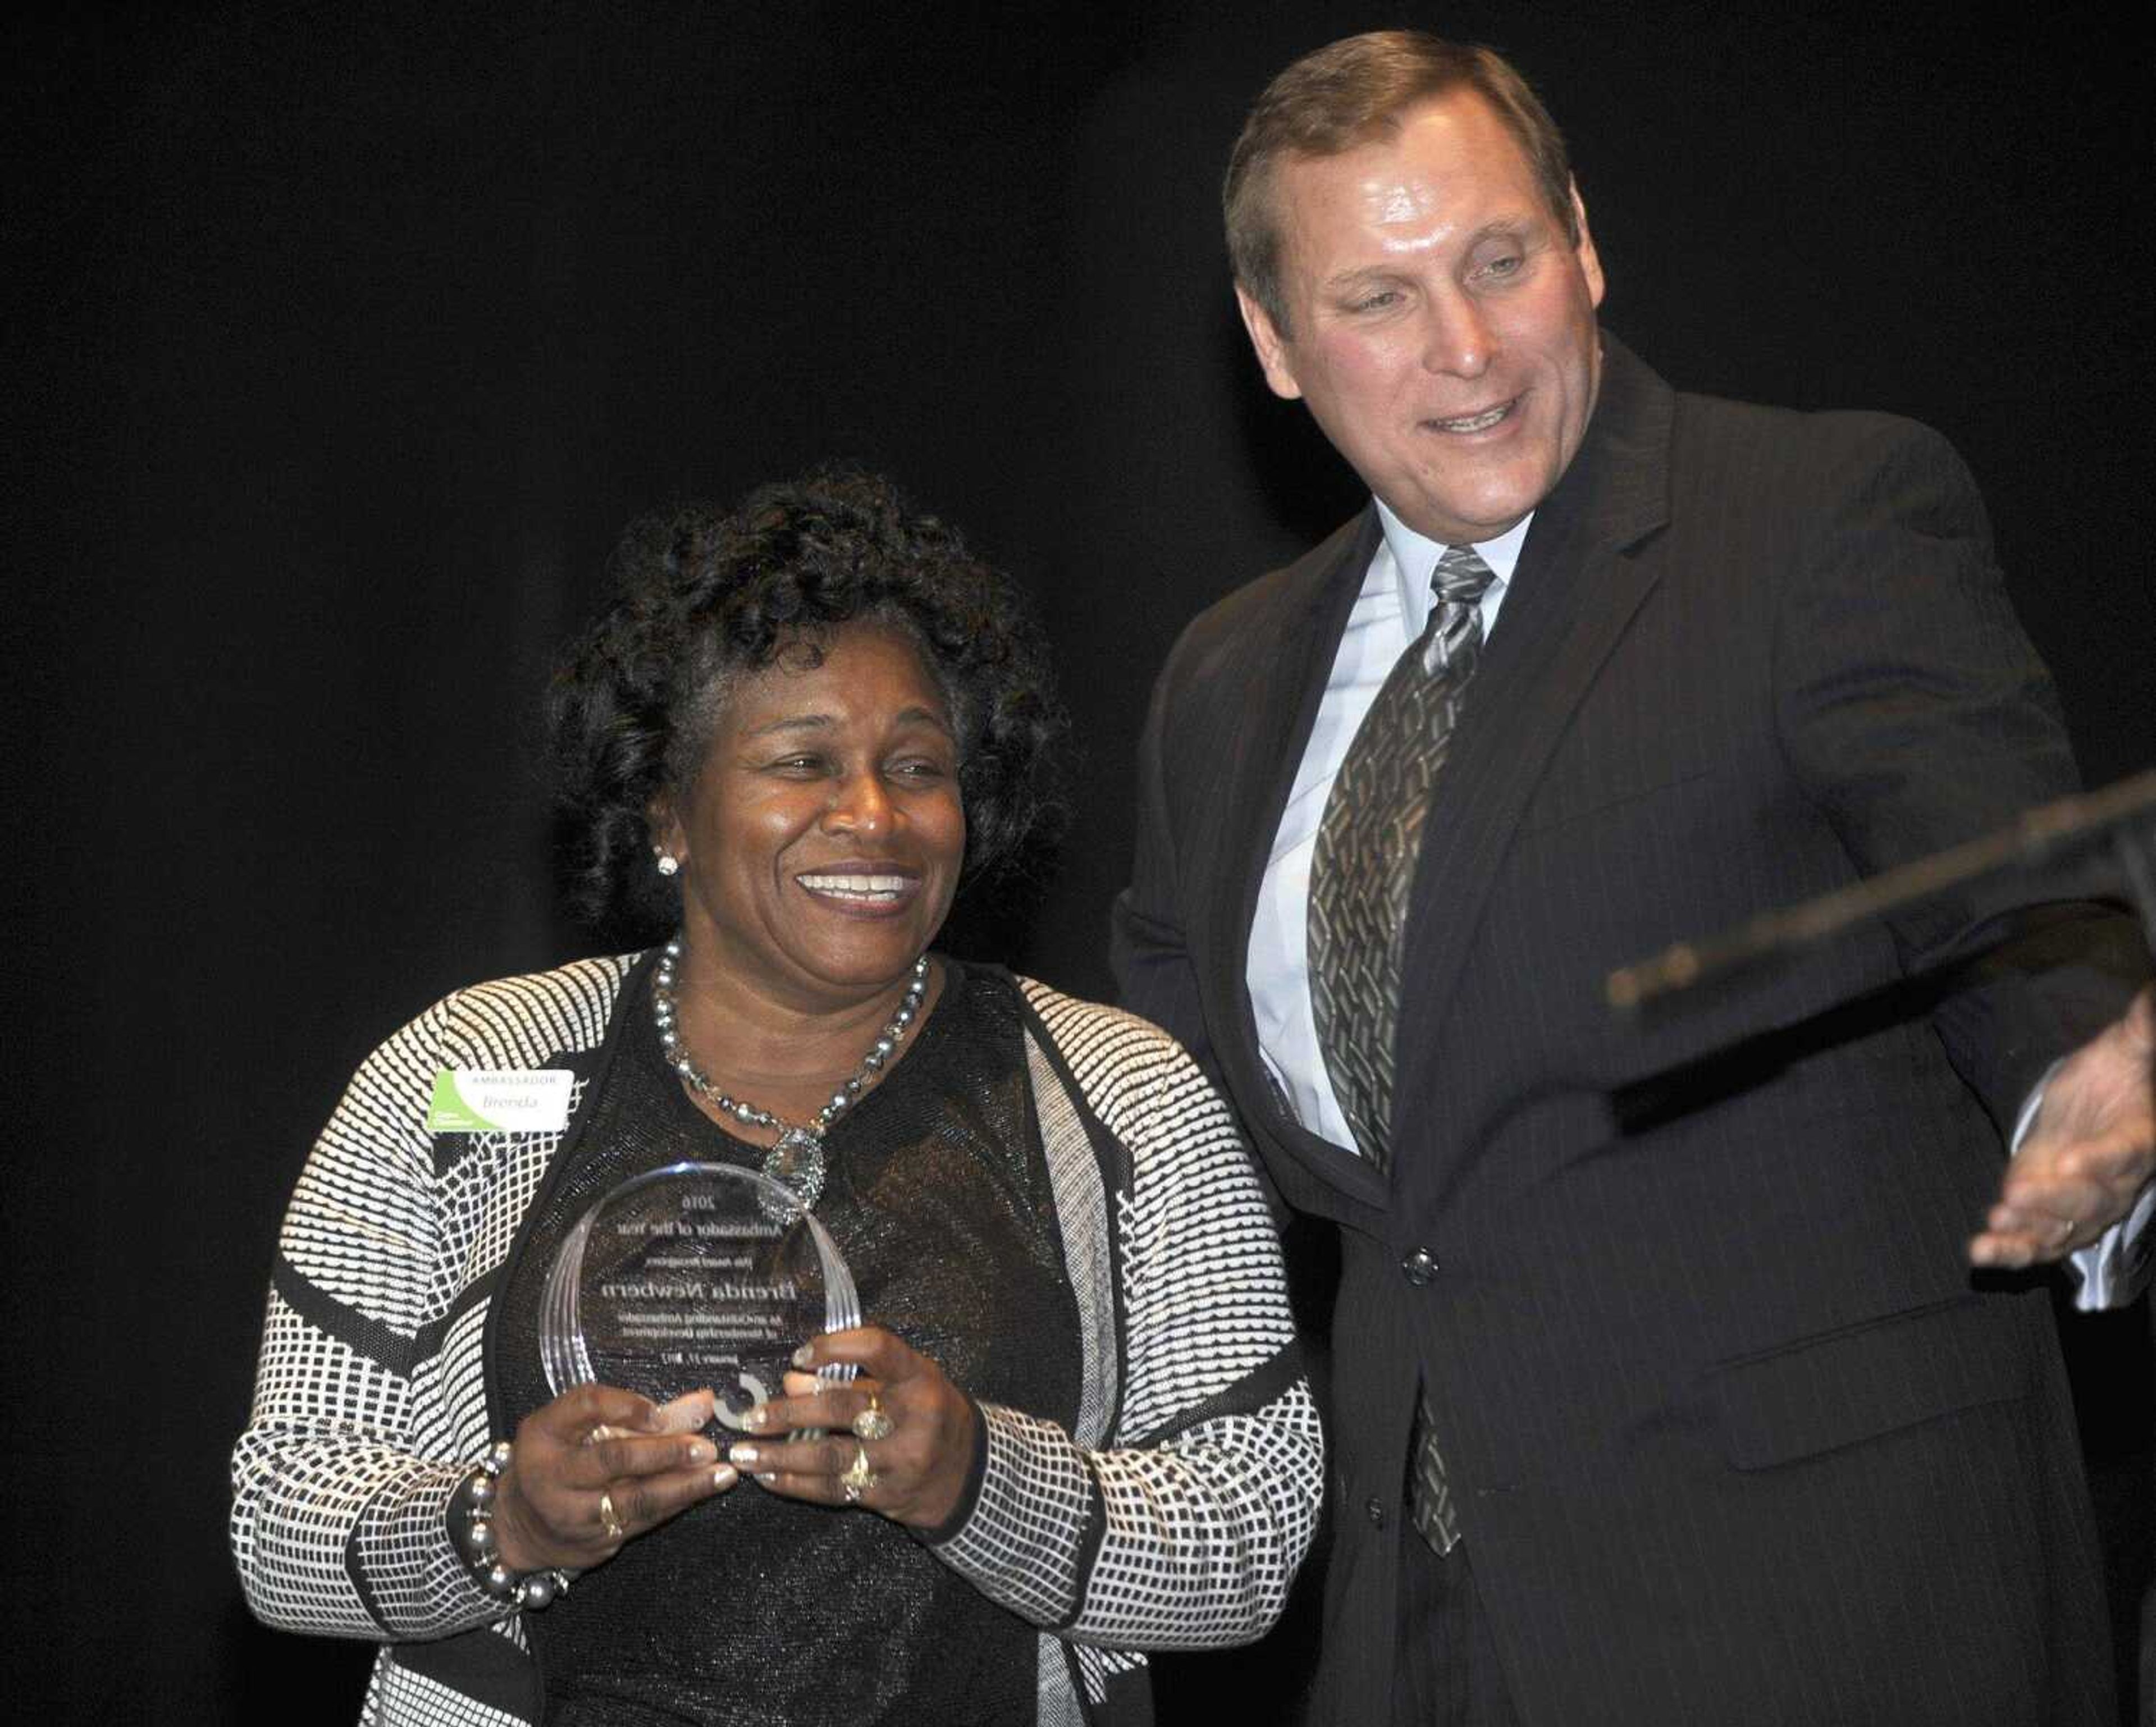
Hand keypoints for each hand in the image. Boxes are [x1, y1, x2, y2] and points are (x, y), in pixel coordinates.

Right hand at [491, 1384, 738, 1571]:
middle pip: (613, 1458)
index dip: (626, 1406)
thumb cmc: (558, 1459)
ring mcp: (571, 1514)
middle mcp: (552, 1474)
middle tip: (705, 1447)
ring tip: (721, 1474)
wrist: (519, 1526)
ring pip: (634, 1499)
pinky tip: (704, 1490)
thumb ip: (637, 1411)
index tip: (662, 1411)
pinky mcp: (593, 1542)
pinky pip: (642, 1521)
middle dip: (665, 1452)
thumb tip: (703, 1403)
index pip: (585, 1406)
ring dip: (684, 1486)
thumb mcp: (578, 1426)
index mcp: (544, 1433)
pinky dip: (676, 1504)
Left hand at [723, 1327, 979, 1530]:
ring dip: (781, 1454)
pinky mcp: (888, 1495)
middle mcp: (914, 1416)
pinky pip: (834, 1489)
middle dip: (789, 1412)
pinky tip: (769, 1478)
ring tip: (745, 1452)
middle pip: (843, 1407)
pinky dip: (796, 1484)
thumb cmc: (927, 1415)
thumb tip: (792, 1379)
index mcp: (919, 1377)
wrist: (968, 1475)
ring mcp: (903, 1460)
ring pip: (832, 1456)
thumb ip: (855, 1376)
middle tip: (750, 1417)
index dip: (834, 1348)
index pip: (877, 1348)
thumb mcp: (904, 1384)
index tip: (798, 1355)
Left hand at [1971, 987, 2154, 1269]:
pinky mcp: (2050, 1216)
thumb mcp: (2128, 1048)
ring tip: (1995, 1222)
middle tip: (2015, 1193)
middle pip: (2091, 1199)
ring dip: (2028, 1229)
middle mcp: (2116, 1181)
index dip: (2102, 1161)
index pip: (2126, 1154)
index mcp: (2140, 1140)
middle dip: (2054, 1199)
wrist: (2094, 1104)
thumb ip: (2143, 1028)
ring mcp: (2082, 1205)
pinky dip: (2008, 1251)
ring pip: (2062, 1227)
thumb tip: (2154, 990)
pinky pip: (2035, 1243)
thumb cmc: (2114, 1075)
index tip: (2073, 1159)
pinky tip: (1980, 1252)